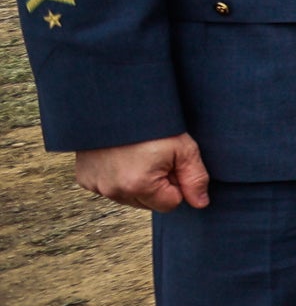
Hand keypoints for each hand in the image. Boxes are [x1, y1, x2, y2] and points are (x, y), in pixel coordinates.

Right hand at [74, 134, 210, 212]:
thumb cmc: (152, 122)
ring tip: (137, 155)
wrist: (113, 102)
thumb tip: (200, 203)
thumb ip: (195, 178)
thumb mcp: (182, 147)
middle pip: (149, 203)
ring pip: (129, 197)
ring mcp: (96, 185)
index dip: (176, 183)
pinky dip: (117, 177)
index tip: (172, 163)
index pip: (171, 203)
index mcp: (138, 185)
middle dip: (157, 185)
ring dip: (137, 183)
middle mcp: (113, 190)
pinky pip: (110, 188)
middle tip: (155, 157)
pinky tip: (120, 157)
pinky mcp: (85, 178)